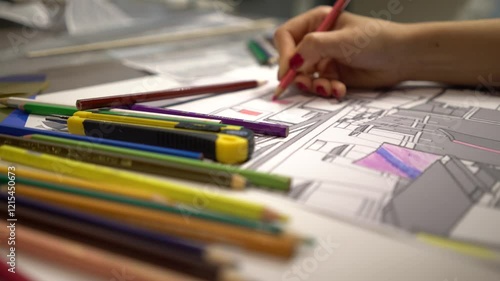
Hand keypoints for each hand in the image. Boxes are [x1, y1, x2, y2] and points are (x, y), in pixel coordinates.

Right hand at [274, 6, 407, 98]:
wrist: (401, 58)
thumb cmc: (377, 40)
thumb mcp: (342, 40)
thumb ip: (313, 48)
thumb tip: (291, 62)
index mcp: (316, 22)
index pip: (286, 36)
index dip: (284, 54)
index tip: (288, 71)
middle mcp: (317, 40)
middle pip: (291, 60)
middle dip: (299, 74)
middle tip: (307, 83)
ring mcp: (323, 59)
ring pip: (303, 77)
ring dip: (314, 85)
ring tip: (330, 87)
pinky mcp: (332, 75)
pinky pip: (318, 86)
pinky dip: (327, 90)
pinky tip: (339, 89)